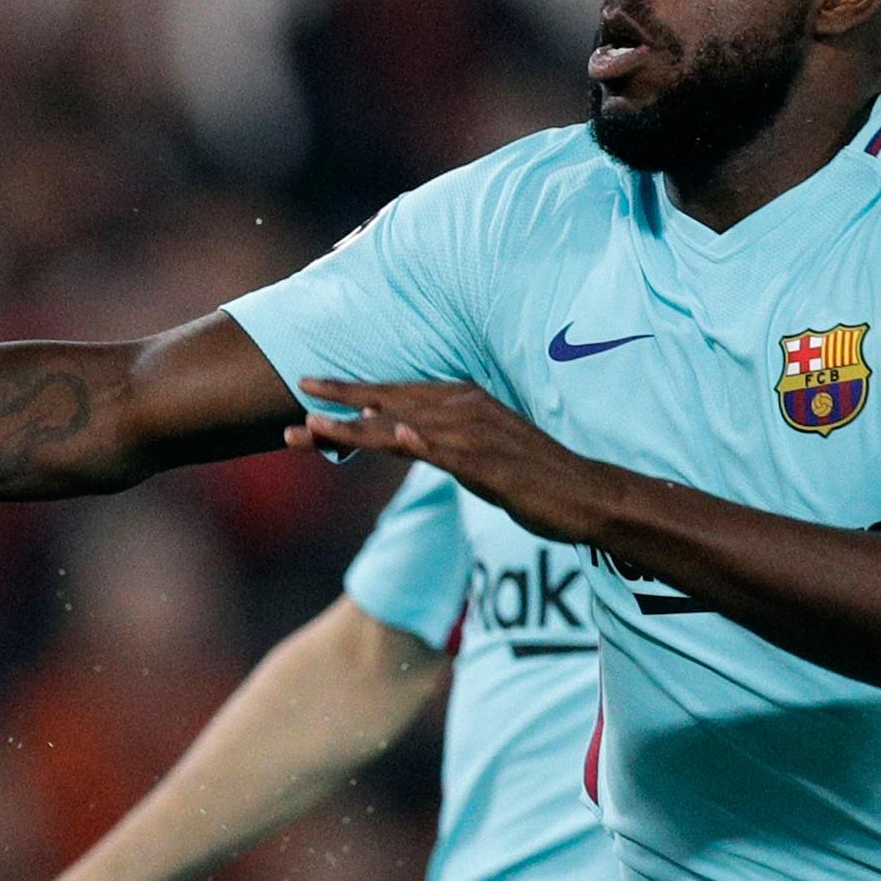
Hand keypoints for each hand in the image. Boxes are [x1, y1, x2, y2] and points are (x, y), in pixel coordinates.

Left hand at [291, 378, 613, 543]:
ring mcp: (474, 434)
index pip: (396, 392)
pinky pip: (444, 451)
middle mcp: (465, 408)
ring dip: (354, 425)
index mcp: (462, 400)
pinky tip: (392, 435)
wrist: (586, 495)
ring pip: (402, 426)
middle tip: (294, 390)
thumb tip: (398, 436)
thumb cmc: (531, 476)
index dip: (352, 390)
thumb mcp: (475, 452)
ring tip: (312, 422)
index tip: (310, 385)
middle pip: (390, 401)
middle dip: (339, 400)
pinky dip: (418, 441)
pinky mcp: (486, 463)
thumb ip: (436, 441)